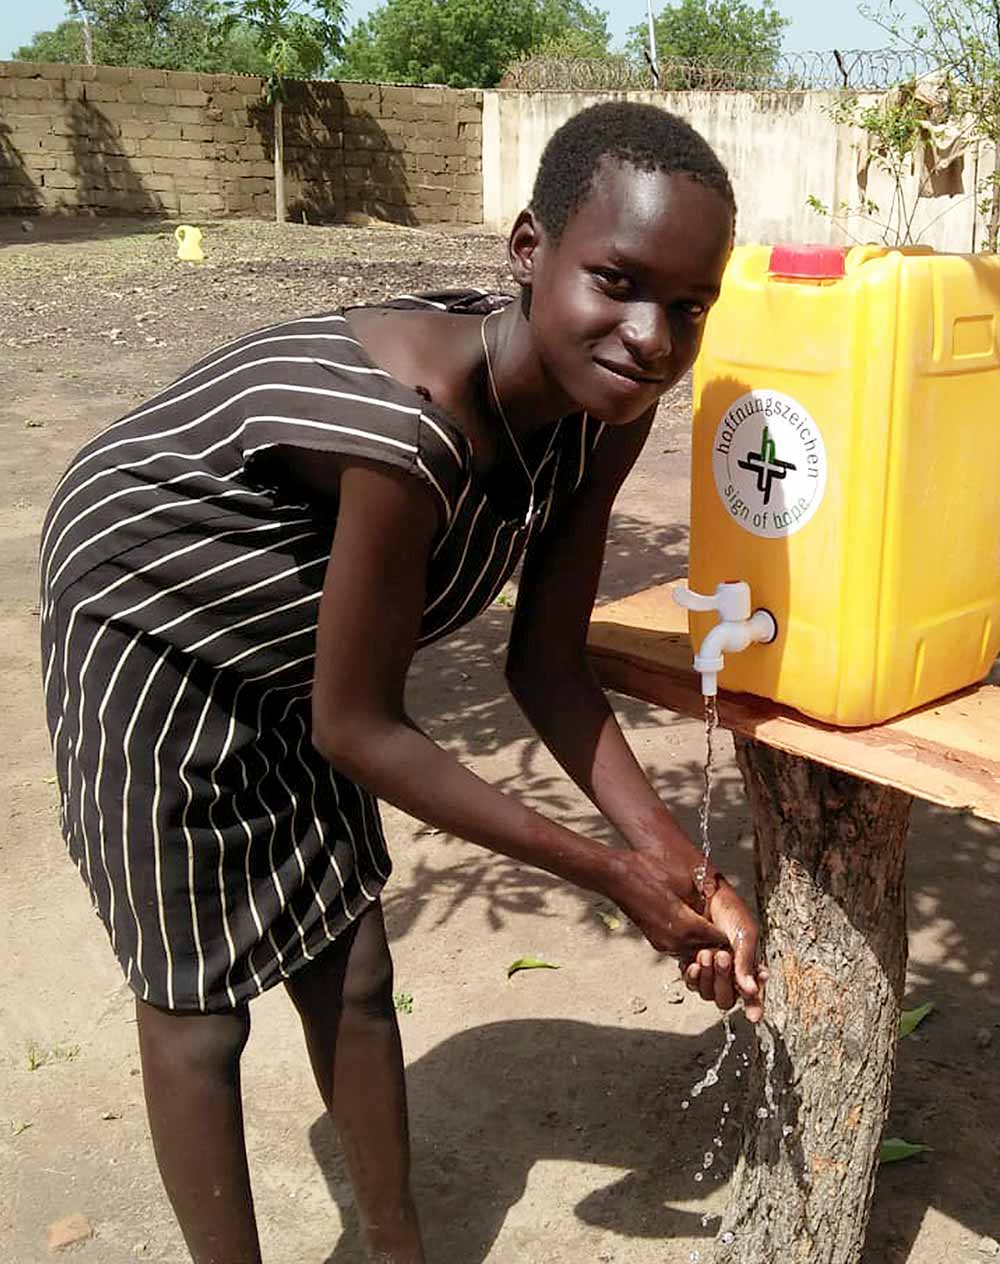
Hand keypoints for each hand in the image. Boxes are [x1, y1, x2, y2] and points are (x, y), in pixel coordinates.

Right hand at [608, 848, 733, 961]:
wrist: (615, 875)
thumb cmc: (649, 872)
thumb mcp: (684, 881)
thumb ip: (705, 901)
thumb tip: (722, 909)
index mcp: (686, 928)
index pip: (720, 942)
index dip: (730, 937)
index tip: (738, 932)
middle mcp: (675, 943)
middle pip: (708, 951)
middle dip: (718, 944)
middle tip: (729, 934)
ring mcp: (663, 944)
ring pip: (694, 950)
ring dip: (703, 942)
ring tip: (712, 927)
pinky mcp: (655, 940)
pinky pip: (680, 945)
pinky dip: (689, 939)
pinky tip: (693, 924)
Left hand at [681, 877, 766, 1023]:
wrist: (703, 895)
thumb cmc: (729, 912)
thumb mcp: (745, 935)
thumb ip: (747, 964)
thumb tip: (751, 991)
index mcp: (747, 967)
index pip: (751, 994)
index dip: (754, 1006)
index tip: (754, 1016)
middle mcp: (728, 974)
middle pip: (727, 998)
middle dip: (724, 980)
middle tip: (722, 955)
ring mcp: (709, 971)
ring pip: (708, 994)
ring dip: (708, 977)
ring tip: (707, 952)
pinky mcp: (691, 965)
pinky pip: (692, 984)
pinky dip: (694, 977)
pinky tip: (694, 963)